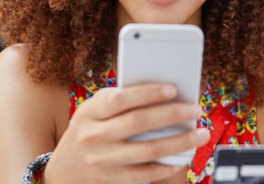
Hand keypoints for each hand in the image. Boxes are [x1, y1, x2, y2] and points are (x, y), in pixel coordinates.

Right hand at [42, 84, 209, 183]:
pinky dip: (168, 165)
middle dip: (172, 114)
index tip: (172, 89)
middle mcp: (93, 136)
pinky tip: (183, 157)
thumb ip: (117, 102)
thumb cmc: (88, 133)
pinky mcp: (112, 180)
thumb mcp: (91, 114)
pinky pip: (147, 173)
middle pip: (138, 122)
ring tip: (201, 134)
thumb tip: (162, 94)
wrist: (63, 172)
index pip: (119, 99)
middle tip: (196, 110)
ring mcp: (102, 160)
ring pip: (148, 150)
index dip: (147, 93)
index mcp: (88, 113)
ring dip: (180, 142)